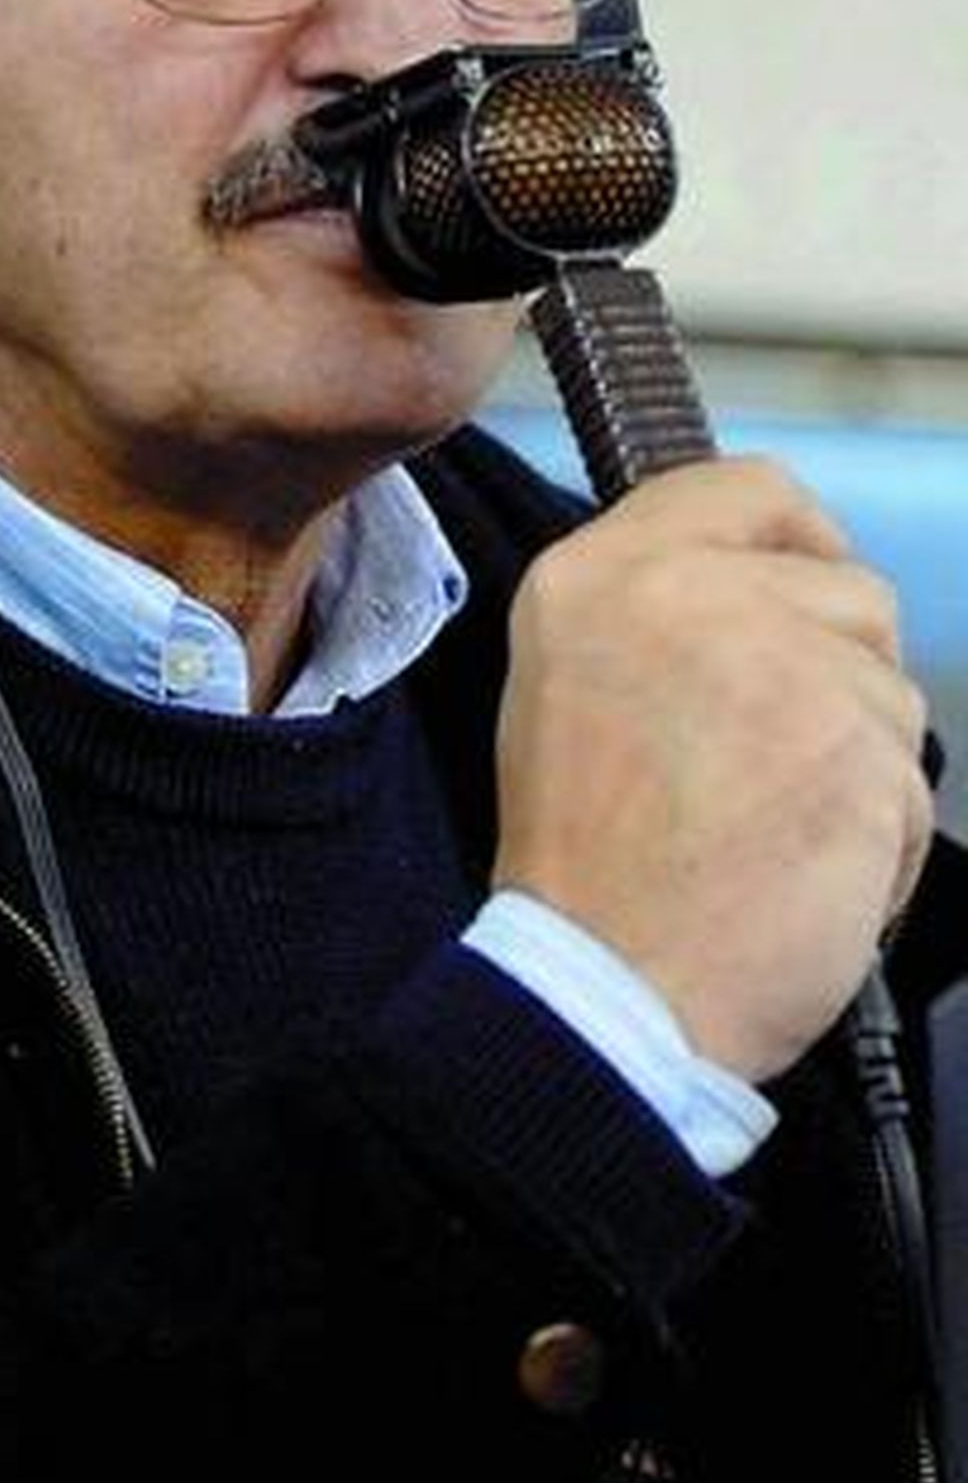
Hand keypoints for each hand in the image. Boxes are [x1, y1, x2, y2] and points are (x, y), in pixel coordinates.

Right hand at [492, 456, 933, 1081]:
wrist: (605, 993)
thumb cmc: (587, 870)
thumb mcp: (568, 688)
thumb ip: (659, 615)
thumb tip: (769, 593)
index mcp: (599, 577)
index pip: (748, 488)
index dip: (798, 542)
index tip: (801, 601)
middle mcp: (688, 596)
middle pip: (848, 591)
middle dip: (839, 677)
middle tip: (770, 764)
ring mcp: (782, 666)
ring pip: (890, 690)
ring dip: (859, 769)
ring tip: (772, 836)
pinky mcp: (856, 747)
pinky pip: (913, 783)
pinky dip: (882, 843)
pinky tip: (807, 881)